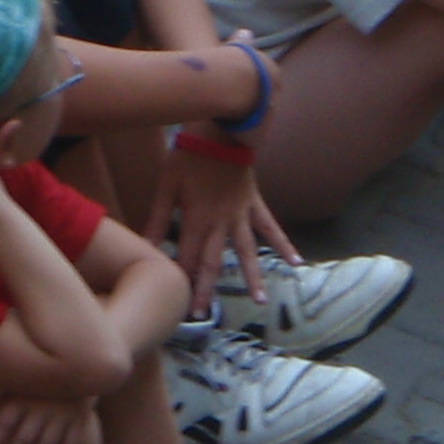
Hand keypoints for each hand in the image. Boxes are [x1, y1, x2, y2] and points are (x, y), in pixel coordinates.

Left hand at [154, 139, 290, 308]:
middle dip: (207, 288)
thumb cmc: (189, 155)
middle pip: (214, 262)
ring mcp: (242, 215)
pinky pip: (271, 228)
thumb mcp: (167, 185)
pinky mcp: (254, 204)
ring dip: (253, 277)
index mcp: (198, 219)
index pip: (188, 257)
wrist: (221, 130)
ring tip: (260, 302)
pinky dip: (284, 245)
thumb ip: (159, 219)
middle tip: (203, 313)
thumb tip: (146, 246)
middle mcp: (222, 223)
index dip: (182, 279)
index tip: (176, 299)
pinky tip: (296, 263)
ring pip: (247, 251)